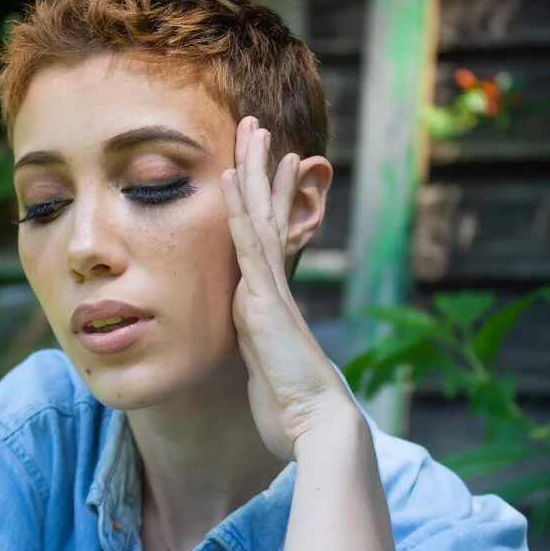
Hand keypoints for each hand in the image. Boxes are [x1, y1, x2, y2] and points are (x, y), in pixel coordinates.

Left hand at [221, 116, 350, 459]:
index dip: (261, 200)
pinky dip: (240, 207)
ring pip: (258, 217)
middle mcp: (269, 288)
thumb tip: (254, 351)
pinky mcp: (265, 300)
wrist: (317, 424)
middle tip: (256, 126)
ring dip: (254, 170)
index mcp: (266, 304)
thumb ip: (256, 355)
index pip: (260, 240)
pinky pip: (248, 244)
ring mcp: (269, 290)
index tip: (262, 166)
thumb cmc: (293, 410)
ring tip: (252, 128)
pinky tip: (232, 174)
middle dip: (261, 169)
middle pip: (263, 215)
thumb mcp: (264, 377)